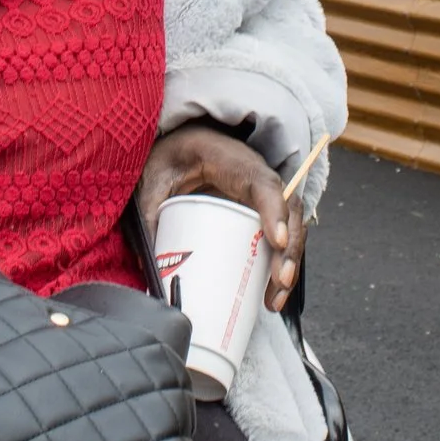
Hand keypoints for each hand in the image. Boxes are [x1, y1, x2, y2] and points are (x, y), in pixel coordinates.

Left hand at [136, 123, 306, 311]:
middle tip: (277, 283)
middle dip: (289, 249)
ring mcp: (263, 193)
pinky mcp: (260, 209)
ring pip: (291, 225)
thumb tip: (148, 268)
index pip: (263, 184)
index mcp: (231, 160)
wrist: (182, 141)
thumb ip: (150, 216)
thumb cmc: (171, 154)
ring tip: (274, 299)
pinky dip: (281, 263)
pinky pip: (281, 234)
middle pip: (287, 210)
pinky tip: (271, 293)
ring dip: (289, 263)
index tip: (276, 241)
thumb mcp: (154, 179)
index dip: (275, 211)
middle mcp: (256, 175)